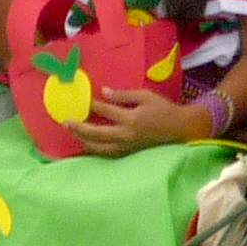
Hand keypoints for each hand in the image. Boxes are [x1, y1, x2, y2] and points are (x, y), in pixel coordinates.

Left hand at [71, 88, 205, 156]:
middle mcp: (126, 136)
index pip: (106, 111)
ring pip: (99, 148)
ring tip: (73, 133)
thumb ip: (123, 95)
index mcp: (131, 119)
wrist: (180, 129)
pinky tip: (88, 144)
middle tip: (66, 122)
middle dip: (79, 128)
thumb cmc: (163, 110)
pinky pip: (107, 153)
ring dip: (84, 140)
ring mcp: (127, 147)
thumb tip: (103, 92)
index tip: (84, 100)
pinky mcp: (128, 153)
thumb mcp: (145, 96)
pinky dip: (95, 149)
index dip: (94, 105)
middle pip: (96, 134)